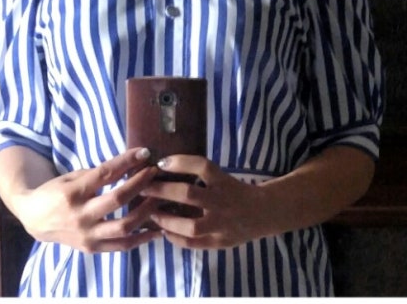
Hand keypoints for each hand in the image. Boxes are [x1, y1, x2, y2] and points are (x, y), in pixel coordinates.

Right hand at [12, 148, 161, 252]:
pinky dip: (142, 239)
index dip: (126, 162)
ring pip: (124, 226)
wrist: (34, 219)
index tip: (144, 153)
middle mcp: (80, 216)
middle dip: (140, 184)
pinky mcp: (92, 248)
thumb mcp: (71, 177)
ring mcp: (86, 236)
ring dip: (146, 211)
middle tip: (155, 172)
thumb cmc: (55, 192)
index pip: (105, 174)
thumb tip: (129, 165)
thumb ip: (97, 174)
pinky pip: (122, 246)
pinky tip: (157, 229)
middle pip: (118, 199)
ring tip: (161, 198)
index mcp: (72, 192)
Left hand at [139, 155, 267, 248]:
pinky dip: (176, 238)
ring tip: (151, 215)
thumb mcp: (222, 177)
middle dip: (163, 191)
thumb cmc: (235, 191)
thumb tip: (164, 166)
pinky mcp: (220, 241)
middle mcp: (222, 201)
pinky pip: (194, 243)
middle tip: (143, 188)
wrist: (263, 213)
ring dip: (167, 220)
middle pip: (189, 194)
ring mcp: (222, 224)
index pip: (202, 166)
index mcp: (224, 181)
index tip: (161, 162)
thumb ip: (200, 174)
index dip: (181, 162)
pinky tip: (164, 232)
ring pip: (191, 225)